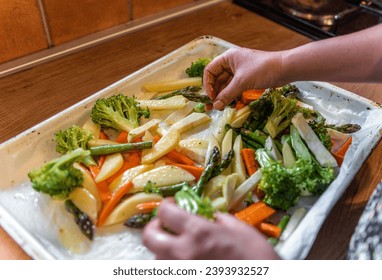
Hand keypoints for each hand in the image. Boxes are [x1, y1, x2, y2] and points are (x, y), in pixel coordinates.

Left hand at [142, 199, 279, 259]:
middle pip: (149, 237)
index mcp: (198, 232)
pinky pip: (169, 270)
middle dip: (153, 227)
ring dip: (162, 248)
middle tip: (164, 224)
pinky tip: (184, 260)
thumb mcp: (238, 228)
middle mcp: (183, 252)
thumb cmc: (255, 255)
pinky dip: (172, 263)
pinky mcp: (185, 279)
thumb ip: (216, 218)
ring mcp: (182, 271)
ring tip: (176, 245)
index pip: (165, 212)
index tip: (172, 204)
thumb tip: (205, 215)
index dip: (166, 204)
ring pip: (156, 258)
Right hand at [203, 47, 282, 109]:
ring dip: (224, 97)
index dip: (208, 85)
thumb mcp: (242, 82)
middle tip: (212, 108)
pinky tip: (232, 105)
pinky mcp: (247, 79)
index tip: (211, 97)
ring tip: (222, 108)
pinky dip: (233, 97)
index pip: (210, 71)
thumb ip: (227, 95)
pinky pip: (236, 89)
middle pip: (217, 80)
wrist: (285, 68)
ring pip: (227, 86)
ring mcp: (240, 72)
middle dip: (215, 94)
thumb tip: (215, 106)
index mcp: (228, 58)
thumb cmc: (263, 69)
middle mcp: (232, 64)